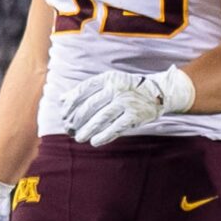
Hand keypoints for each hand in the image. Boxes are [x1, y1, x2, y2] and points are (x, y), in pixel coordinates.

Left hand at [60, 67, 192, 146]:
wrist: (159, 92)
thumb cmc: (126, 88)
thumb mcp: (107, 83)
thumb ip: (86, 90)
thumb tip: (61, 99)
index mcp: (107, 79)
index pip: (82, 90)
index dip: (70, 104)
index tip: (63, 115)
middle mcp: (116, 89)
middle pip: (89, 107)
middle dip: (76, 120)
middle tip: (69, 129)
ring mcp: (126, 102)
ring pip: (100, 119)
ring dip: (87, 130)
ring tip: (79, 138)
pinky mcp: (135, 115)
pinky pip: (115, 128)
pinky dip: (103, 136)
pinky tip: (94, 142)